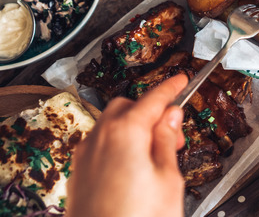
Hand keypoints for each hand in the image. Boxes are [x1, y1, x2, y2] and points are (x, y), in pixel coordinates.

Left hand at [67, 75, 187, 216]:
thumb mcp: (168, 179)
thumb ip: (166, 141)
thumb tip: (169, 117)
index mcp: (125, 132)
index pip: (153, 99)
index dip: (171, 88)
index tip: (181, 79)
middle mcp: (99, 138)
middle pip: (127, 107)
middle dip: (149, 112)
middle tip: (172, 133)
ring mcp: (84, 156)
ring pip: (110, 125)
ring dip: (132, 128)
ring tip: (155, 154)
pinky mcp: (77, 174)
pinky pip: (99, 146)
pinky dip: (117, 145)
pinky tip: (133, 168)